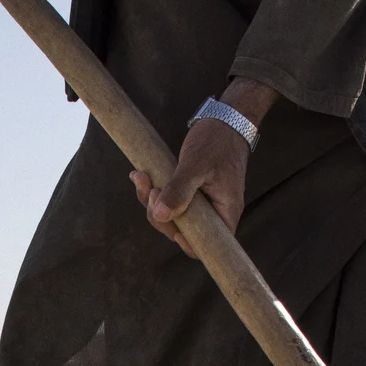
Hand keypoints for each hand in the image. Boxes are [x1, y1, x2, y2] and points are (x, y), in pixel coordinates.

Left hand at [129, 78, 278, 258]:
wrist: (224, 119)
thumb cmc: (217, 141)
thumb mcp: (196, 164)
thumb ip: (179, 190)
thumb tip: (160, 215)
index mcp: (224, 212)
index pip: (205, 245)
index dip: (185, 243)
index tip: (171, 224)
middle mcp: (214, 213)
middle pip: (181, 232)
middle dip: (159, 215)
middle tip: (152, 189)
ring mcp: (201, 204)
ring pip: (171, 216)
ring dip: (151, 200)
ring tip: (142, 177)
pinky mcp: (189, 193)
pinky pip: (168, 201)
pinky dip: (153, 191)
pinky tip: (140, 175)